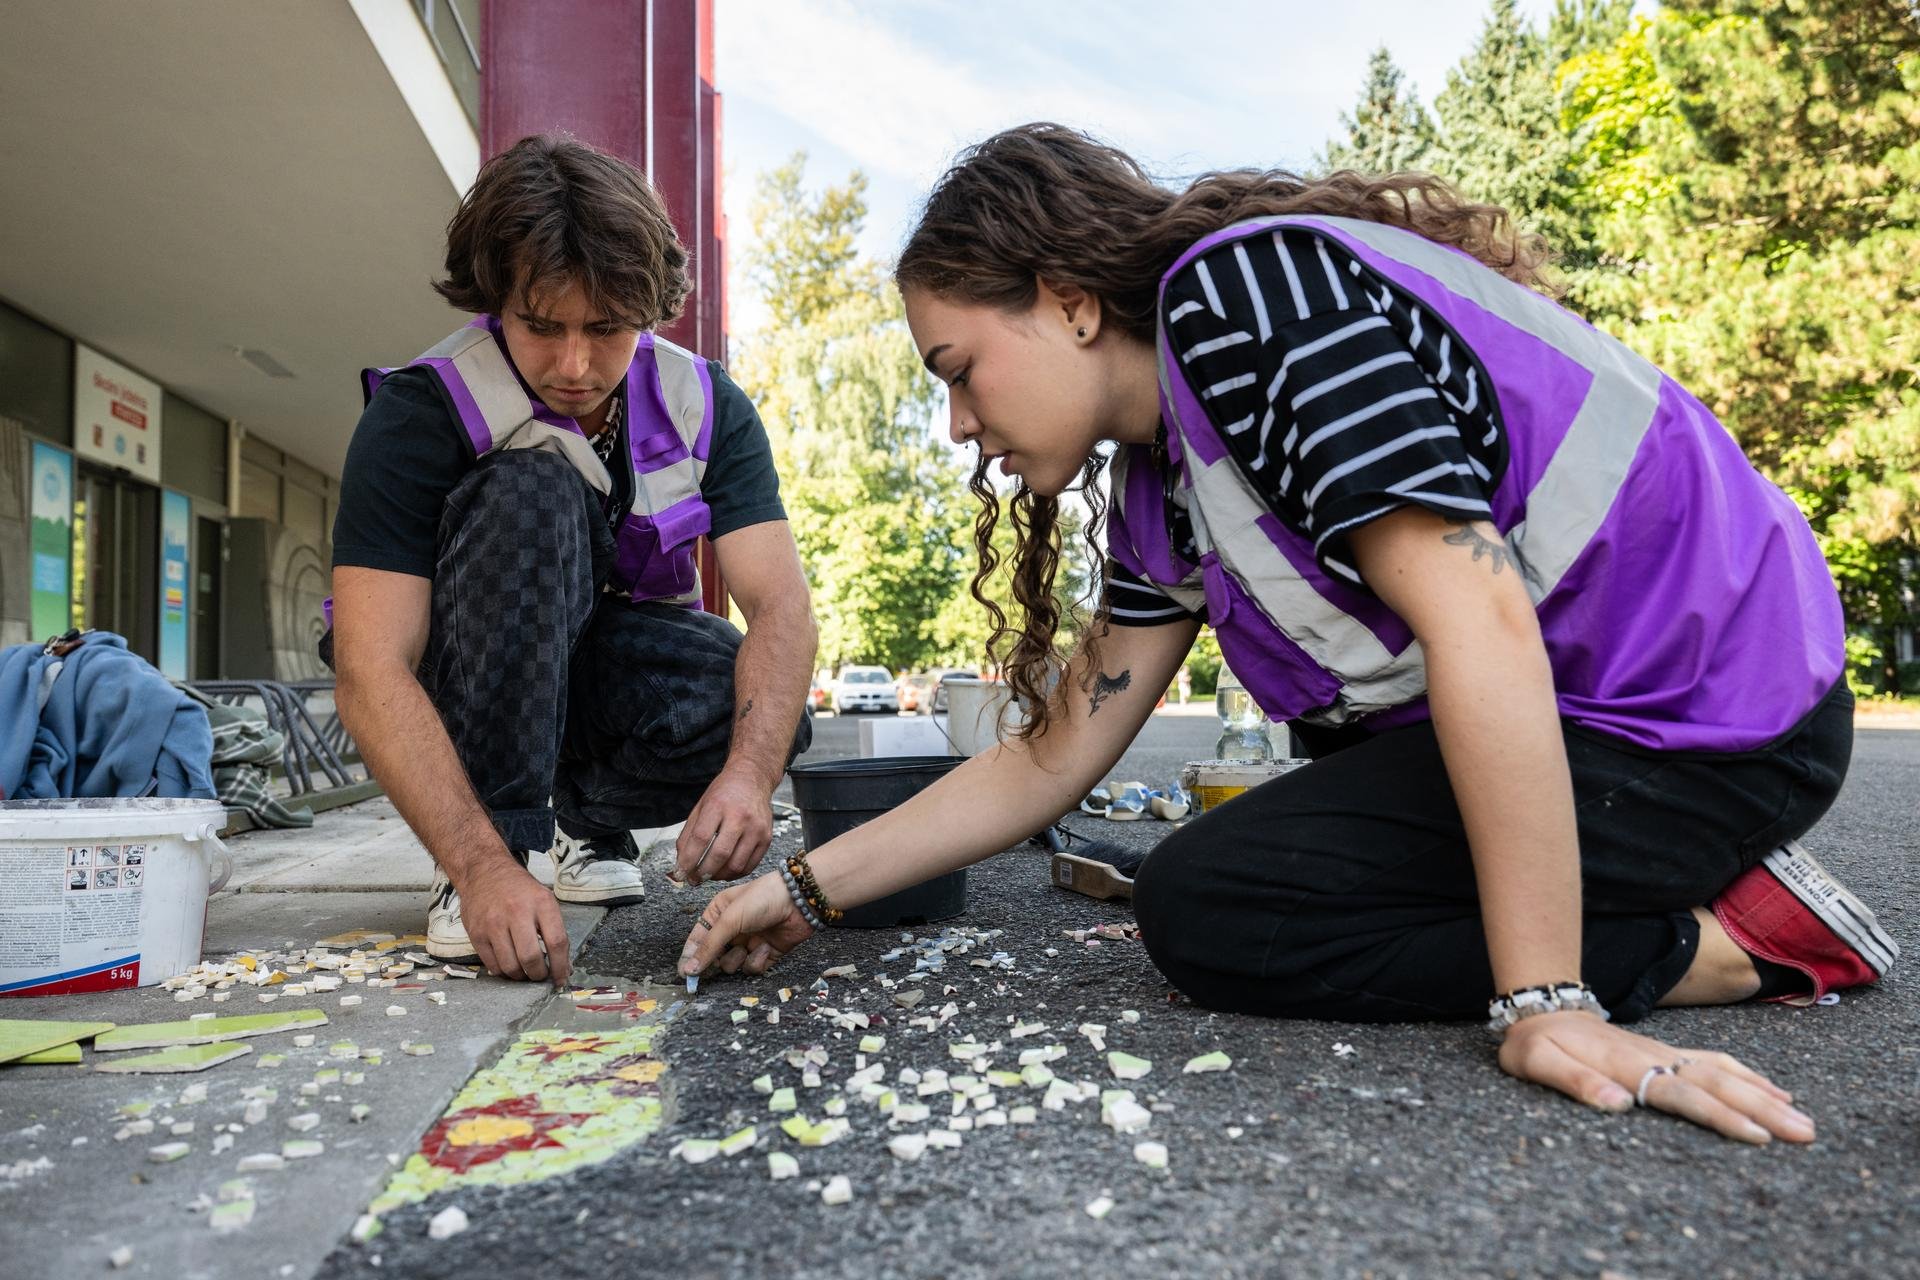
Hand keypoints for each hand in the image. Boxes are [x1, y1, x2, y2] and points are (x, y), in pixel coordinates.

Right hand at [454, 856, 570, 986]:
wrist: (484, 873)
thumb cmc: (519, 890)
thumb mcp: (544, 900)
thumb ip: (555, 931)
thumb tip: (563, 968)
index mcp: (541, 903)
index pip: (556, 942)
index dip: (560, 966)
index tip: (561, 978)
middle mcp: (517, 912)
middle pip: (531, 958)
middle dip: (538, 975)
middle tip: (540, 976)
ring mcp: (493, 924)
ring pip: (510, 966)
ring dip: (520, 976)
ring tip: (525, 972)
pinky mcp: (476, 933)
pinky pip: (492, 965)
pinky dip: (503, 972)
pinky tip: (509, 966)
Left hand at [674, 766, 774, 884]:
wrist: (753, 779)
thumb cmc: (724, 793)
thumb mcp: (700, 806)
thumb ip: (688, 835)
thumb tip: (680, 863)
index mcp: (718, 806)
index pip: (701, 839)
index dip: (688, 860)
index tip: (681, 873)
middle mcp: (740, 817)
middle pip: (720, 854)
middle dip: (703, 873)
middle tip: (694, 880)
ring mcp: (756, 828)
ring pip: (736, 864)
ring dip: (718, 876)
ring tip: (709, 875)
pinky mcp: (767, 838)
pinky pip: (750, 865)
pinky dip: (735, 874)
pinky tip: (725, 871)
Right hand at [678, 874, 814, 977]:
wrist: (799, 900)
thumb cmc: (761, 899)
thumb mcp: (730, 919)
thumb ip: (709, 946)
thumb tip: (688, 970)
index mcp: (718, 914)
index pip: (697, 939)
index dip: (690, 957)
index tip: (684, 974)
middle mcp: (731, 929)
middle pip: (713, 957)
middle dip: (715, 961)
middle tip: (717, 964)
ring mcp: (748, 942)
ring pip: (731, 965)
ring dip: (737, 960)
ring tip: (747, 948)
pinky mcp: (765, 953)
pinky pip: (752, 968)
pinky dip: (757, 961)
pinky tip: (766, 947)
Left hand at [1498, 1010, 1814, 1143]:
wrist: (1541, 1007)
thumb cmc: (1535, 1044)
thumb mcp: (1537, 1063)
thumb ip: (1573, 1082)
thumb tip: (1617, 1103)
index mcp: (1625, 1064)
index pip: (1680, 1093)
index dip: (1718, 1115)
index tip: (1756, 1135)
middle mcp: (1653, 1056)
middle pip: (1714, 1084)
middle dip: (1762, 1110)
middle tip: (1804, 1134)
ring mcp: (1664, 1051)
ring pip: (1723, 1073)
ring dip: (1765, 1096)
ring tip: (1804, 1121)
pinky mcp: (1667, 1051)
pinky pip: (1715, 1061)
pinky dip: (1749, 1076)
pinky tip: (1777, 1092)